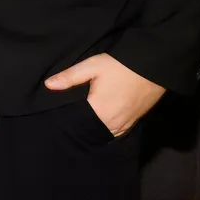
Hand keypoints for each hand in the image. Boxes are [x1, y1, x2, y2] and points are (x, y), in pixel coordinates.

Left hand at [45, 53, 164, 137]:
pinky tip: (99, 123)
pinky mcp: (134, 122)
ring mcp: (125, 124)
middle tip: (68, 119)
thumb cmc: (120, 66)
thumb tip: (48, 85)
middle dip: (79, 126)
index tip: (57, 116)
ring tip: (82, 122)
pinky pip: (116, 132)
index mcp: (99, 110)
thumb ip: (69, 77)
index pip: (77, 123)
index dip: (66, 120)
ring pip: (104, 133)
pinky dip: (107, 130)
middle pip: (90, 130)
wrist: (152, 66)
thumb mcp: (92, 66)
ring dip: (93, 129)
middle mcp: (112, 122)